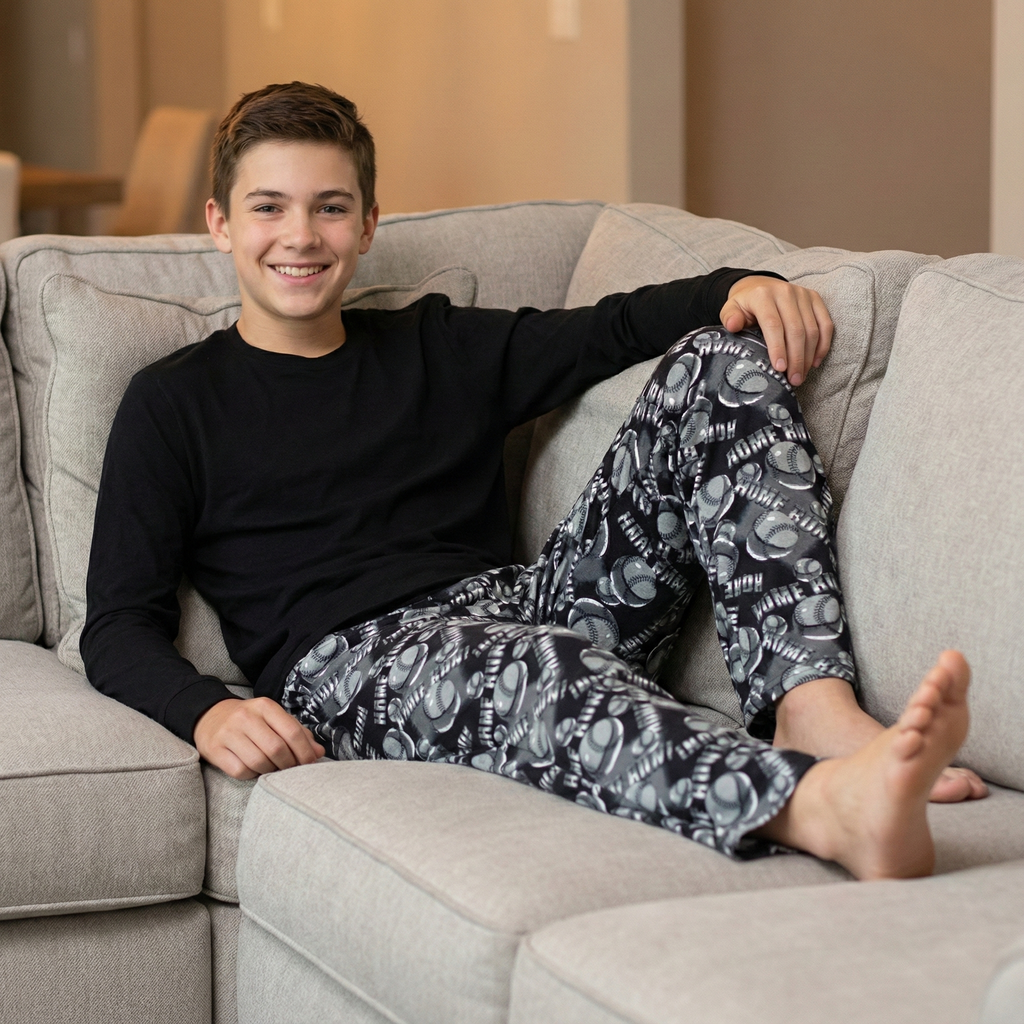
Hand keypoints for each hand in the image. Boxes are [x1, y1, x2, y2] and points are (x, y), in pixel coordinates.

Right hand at [193, 697, 325, 779]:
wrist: (210, 716)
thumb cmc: (250, 720)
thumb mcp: (273, 719)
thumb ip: (297, 733)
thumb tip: (319, 753)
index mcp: (265, 706)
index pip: (292, 732)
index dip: (305, 751)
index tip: (310, 762)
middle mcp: (246, 717)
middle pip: (277, 749)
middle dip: (289, 764)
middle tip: (291, 769)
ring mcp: (228, 733)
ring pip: (259, 762)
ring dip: (270, 771)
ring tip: (273, 768)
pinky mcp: (215, 749)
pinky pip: (240, 770)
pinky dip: (251, 775)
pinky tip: (254, 769)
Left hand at [720, 275, 833, 385]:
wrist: (759, 286)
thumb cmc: (745, 306)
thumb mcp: (731, 310)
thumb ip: (730, 317)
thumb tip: (733, 326)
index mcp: (763, 295)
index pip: (773, 324)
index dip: (778, 348)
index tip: (780, 368)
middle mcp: (785, 291)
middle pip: (796, 329)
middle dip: (796, 358)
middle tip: (793, 380)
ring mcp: (803, 294)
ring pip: (812, 329)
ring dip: (809, 356)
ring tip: (801, 376)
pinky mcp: (815, 298)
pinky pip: (826, 324)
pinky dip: (823, 345)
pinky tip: (814, 362)